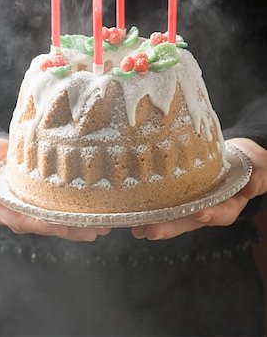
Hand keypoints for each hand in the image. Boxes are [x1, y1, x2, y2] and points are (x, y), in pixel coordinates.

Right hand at [0, 138, 110, 240]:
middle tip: (94, 231)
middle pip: (47, 226)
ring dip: (79, 226)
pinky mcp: (41, 202)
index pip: (25, 221)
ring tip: (102, 228)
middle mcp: (19, 214)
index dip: (44, 225)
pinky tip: (95, 216)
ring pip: (57, 222)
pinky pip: (59, 212)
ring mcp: (31, 210)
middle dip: (70, 230)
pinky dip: (76, 214)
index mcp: (2, 210)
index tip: (63, 226)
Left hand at [132, 138, 266, 239]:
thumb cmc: (249, 165)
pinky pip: (167, 205)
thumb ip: (258, 176)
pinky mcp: (182, 195)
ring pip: (175, 217)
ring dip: (156, 223)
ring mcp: (194, 203)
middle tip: (151, 232)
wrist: (237, 157)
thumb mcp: (258, 168)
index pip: (221, 212)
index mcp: (229, 205)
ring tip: (137, 229)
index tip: (200, 214)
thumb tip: (252, 185)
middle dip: (171, 227)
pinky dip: (152, 210)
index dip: (211, 214)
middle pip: (190, 221)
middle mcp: (209, 208)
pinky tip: (135, 214)